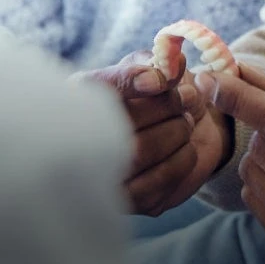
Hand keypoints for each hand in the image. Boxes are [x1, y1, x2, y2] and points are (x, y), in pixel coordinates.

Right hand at [78, 51, 231, 216]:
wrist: (176, 134)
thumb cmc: (156, 95)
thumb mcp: (155, 68)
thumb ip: (160, 62)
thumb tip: (174, 64)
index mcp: (80, 95)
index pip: (95, 88)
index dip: (128, 81)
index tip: (159, 79)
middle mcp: (78, 137)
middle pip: (119, 123)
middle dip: (163, 107)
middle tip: (186, 98)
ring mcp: (99, 174)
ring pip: (138, 153)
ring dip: (175, 133)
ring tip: (186, 121)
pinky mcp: (126, 201)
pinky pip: (157, 182)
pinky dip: (181, 159)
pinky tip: (185, 147)